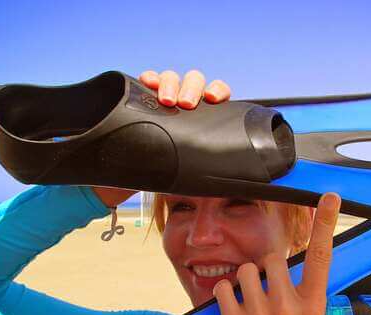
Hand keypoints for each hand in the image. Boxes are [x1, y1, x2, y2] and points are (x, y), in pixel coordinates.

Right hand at [93, 69, 231, 206]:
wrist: (147, 168)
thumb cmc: (177, 166)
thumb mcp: (193, 165)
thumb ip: (205, 164)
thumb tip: (224, 181)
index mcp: (206, 111)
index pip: (218, 91)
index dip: (218, 90)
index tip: (212, 98)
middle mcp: (187, 98)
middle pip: (194, 81)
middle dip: (191, 89)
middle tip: (186, 104)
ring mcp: (167, 92)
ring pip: (172, 78)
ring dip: (170, 84)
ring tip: (167, 101)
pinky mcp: (145, 93)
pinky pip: (148, 79)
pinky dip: (149, 78)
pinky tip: (146, 82)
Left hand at [213, 193, 340, 314]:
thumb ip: (313, 308)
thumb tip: (308, 286)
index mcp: (314, 309)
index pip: (323, 257)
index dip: (326, 222)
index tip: (329, 196)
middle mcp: (288, 307)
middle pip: (272, 258)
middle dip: (267, 269)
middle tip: (265, 291)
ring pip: (245, 270)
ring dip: (245, 282)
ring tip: (248, 303)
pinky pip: (223, 287)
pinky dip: (224, 294)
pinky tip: (231, 309)